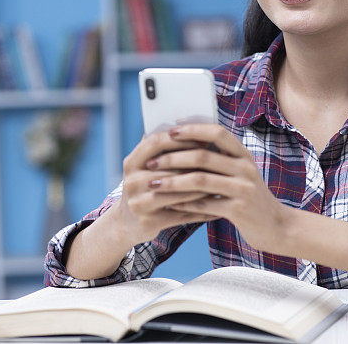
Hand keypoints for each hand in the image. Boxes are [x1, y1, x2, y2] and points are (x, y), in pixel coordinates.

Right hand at [111, 131, 220, 246]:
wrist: (126, 223)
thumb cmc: (144, 187)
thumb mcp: (144, 166)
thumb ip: (160, 148)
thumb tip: (186, 124)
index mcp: (131, 162)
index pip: (155, 142)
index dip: (181, 140)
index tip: (203, 140)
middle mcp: (131, 181)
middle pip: (169, 169)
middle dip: (196, 166)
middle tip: (220, 163)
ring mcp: (138, 203)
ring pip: (177, 193)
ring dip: (201, 189)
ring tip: (221, 185)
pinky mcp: (148, 222)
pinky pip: (181, 214)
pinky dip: (200, 211)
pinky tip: (217, 207)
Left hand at [145, 124, 288, 252]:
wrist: (277, 227)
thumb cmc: (251, 198)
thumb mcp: (241, 173)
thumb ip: (221, 160)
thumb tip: (186, 145)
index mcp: (244, 155)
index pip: (217, 133)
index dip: (193, 130)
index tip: (170, 131)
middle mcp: (245, 168)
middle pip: (203, 156)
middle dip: (173, 158)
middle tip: (152, 162)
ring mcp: (243, 189)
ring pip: (200, 180)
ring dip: (172, 181)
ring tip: (153, 183)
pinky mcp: (238, 210)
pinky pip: (203, 204)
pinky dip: (183, 203)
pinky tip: (168, 204)